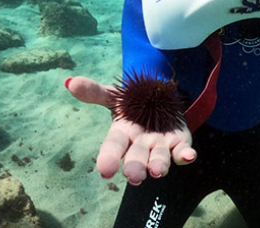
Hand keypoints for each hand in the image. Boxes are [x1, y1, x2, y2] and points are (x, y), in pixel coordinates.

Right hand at [65, 76, 196, 184]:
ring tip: (158, 172)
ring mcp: (160, 145)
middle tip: (135, 177)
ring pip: (159, 158)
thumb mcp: (114, 95)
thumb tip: (70, 82)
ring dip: (159, 165)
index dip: (109, 159)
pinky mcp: (179, 143)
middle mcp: (140, 144)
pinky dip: (185, 156)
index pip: (113, 147)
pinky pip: (182, 152)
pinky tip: (189, 157)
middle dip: (136, 167)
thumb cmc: (132, 103)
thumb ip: (95, 92)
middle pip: (137, 158)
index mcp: (122, 134)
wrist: (160, 99)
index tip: (105, 171)